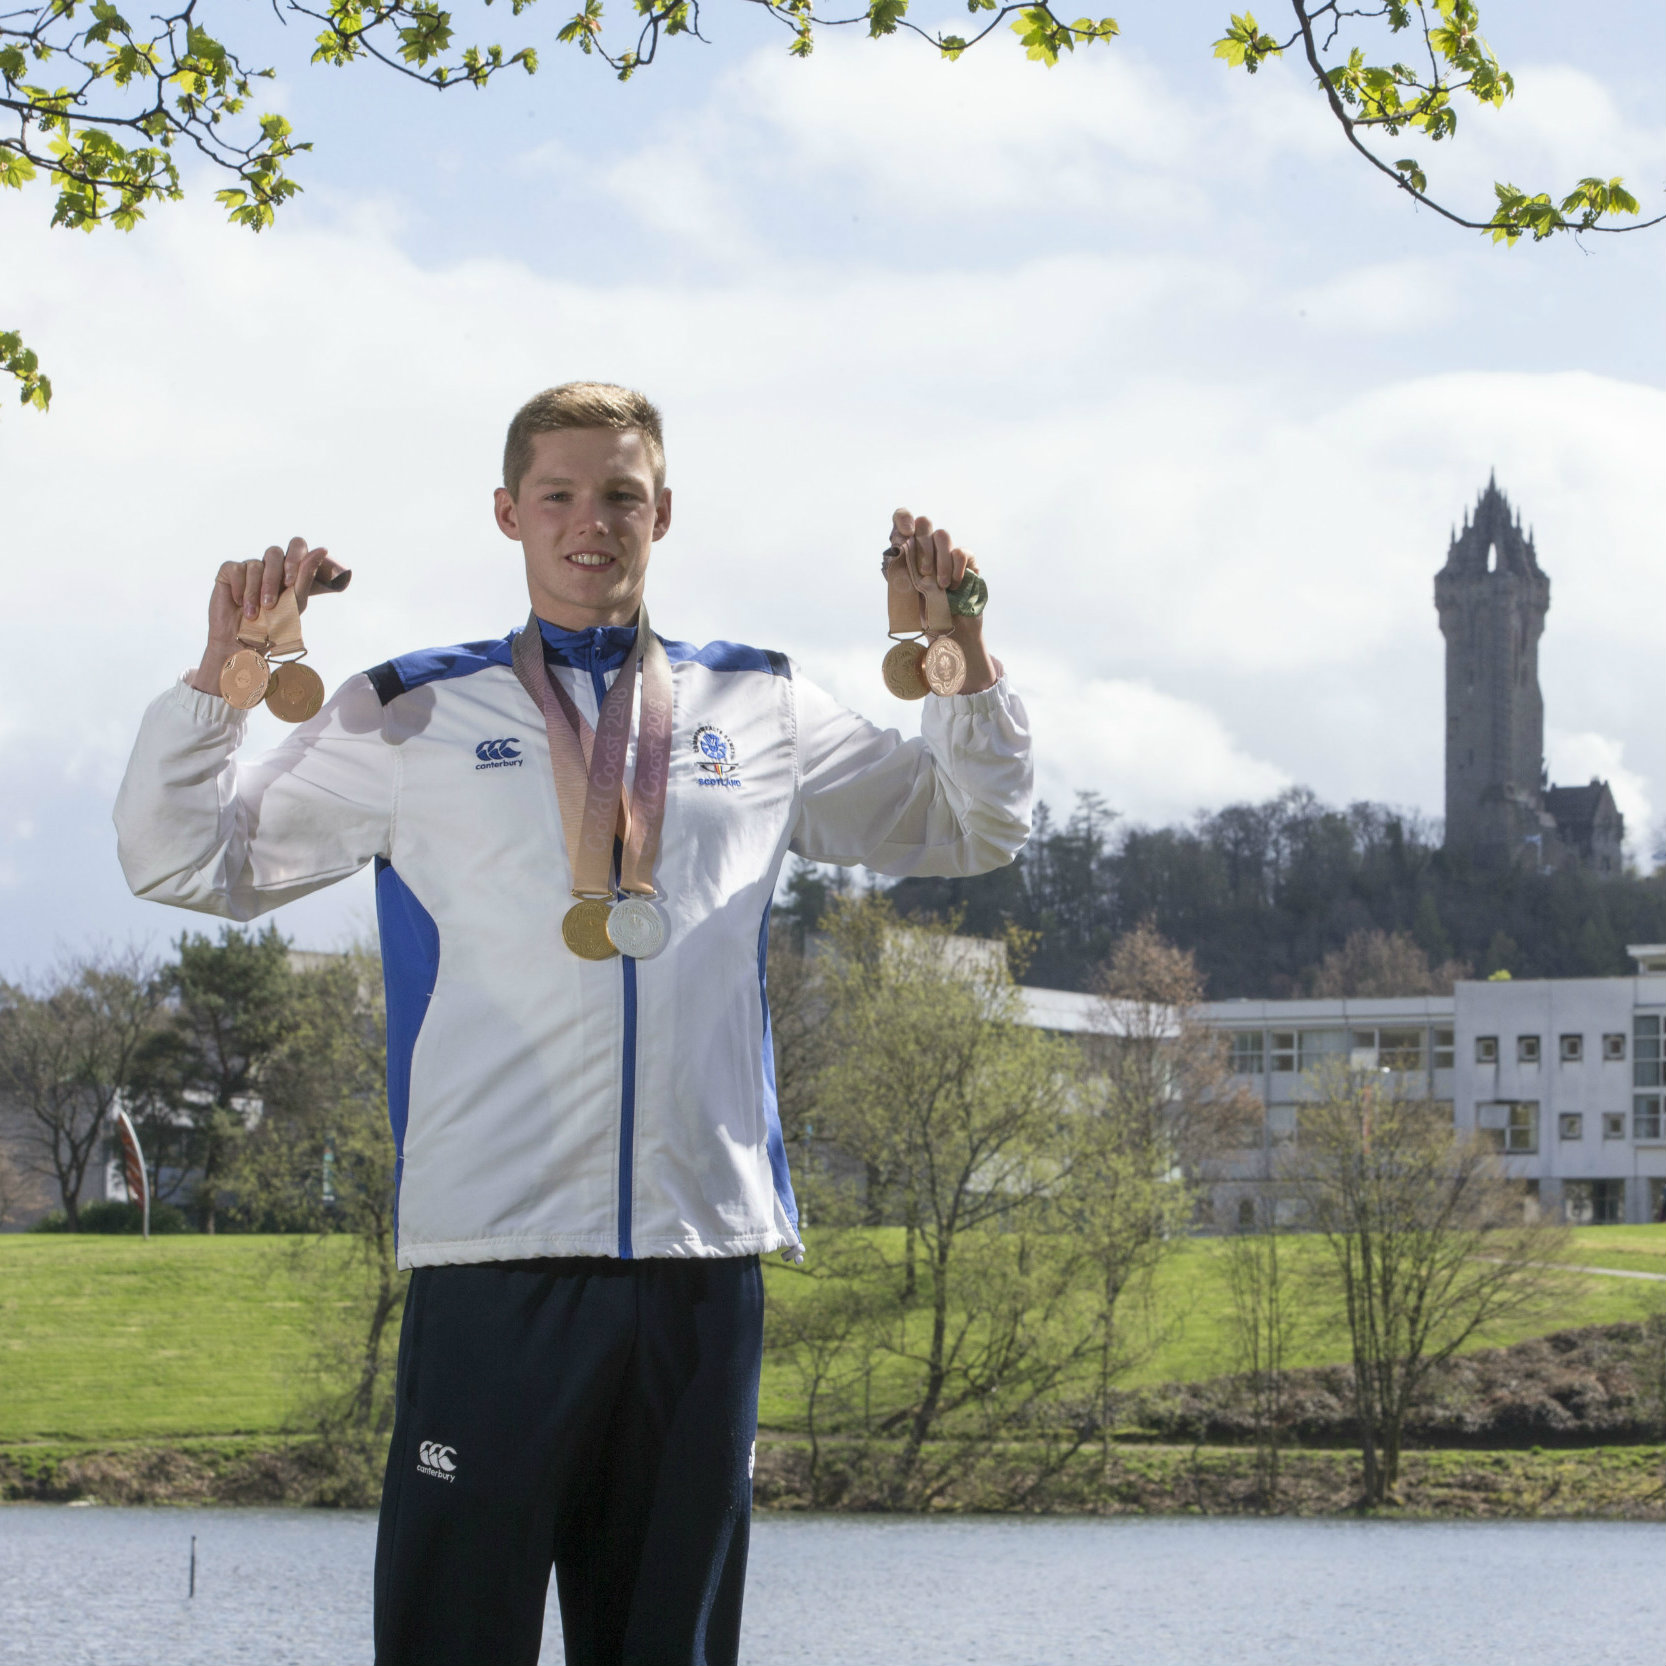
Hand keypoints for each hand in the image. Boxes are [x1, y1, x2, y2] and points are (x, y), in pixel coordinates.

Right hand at [188, 537, 332, 696]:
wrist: (245, 644)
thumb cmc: (273, 626)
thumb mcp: (295, 602)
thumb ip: (306, 576)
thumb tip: (322, 549)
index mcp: (289, 570)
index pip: (296, 545)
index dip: (294, 558)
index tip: (290, 583)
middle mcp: (269, 566)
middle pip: (274, 553)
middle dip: (272, 580)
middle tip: (270, 605)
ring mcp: (249, 568)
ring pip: (254, 564)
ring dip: (254, 592)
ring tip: (253, 614)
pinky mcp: (230, 572)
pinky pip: (236, 569)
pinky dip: (239, 588)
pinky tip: (238, 603)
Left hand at [885, 508, 997, 695]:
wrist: (947, 633)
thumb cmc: (922, 614)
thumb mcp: (903, 592)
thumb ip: (899, 568)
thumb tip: (899, 545)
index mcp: (906, 550)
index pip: (902, 519)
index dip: (903, 518)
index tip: (905, 533)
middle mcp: (926, 546)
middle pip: (924, 523)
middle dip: (922, 546)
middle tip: (923, 573)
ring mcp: (947, 552)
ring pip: (943, 535)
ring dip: (940, 561)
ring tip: (940, 586)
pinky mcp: (967, 561)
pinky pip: (962, 551)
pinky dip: (956, 568)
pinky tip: (953, 586)